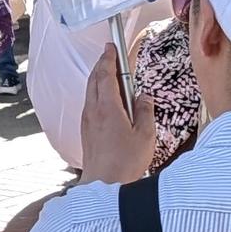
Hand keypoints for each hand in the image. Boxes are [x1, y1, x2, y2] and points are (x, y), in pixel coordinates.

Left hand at [79, 45, 157, 183]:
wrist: (103, 185)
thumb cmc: (125, 162)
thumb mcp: (145, 135)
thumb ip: (144, 111)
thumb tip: (143, 96)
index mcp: (108, 107)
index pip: (105, 74)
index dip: (108, 58)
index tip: (111, 47)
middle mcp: (93, 110)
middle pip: (94, 79)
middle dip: (102, 64)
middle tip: (110, 54)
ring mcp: (87, 120)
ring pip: (90, 91)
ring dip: (98, 78)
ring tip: (109, 72)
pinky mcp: (86, 130)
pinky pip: (89, 103)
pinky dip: (96, 92)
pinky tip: (105, 98)